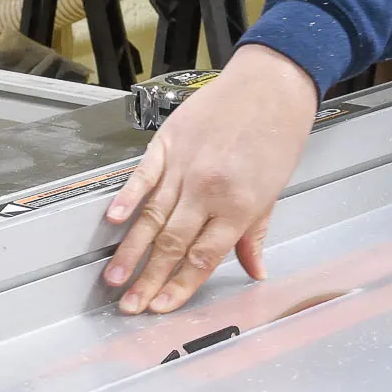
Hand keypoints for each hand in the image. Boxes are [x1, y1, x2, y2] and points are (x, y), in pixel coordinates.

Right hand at [103, 45, 319, 313]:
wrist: (271, 85)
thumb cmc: (278, 135)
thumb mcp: (273, 192)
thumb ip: (255, 235)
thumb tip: (255, 270)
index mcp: (239, 207)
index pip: (203, 258)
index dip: (180, 287)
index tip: (162, 306)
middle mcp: (210, 190)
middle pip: (172, 244)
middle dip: (149, 280)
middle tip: (130, 305)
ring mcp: (186, 166)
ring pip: (152, 217)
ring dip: (131, 252)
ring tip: (114, 278)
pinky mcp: (168, 143)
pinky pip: (143, 176)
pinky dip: (127, 199)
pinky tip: (114, 221)